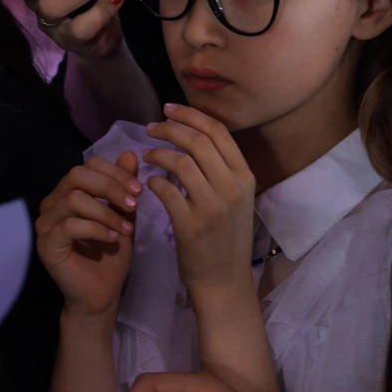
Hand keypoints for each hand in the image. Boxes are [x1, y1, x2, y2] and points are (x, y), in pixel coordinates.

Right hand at [35, 151, 142, 318]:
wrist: (102, 295)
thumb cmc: (110, 257)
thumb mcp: (124, 216)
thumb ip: (123, 188)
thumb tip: (130, 153)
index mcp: (67, 193)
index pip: (87, 166)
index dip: (115, 172)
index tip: (139, 191)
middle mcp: (52, 204)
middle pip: (77, 175)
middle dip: (110, 186)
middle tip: (134, 204)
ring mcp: (45, 224)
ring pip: (73, 198)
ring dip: (106, 211)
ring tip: (126, 228)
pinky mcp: (46, 244)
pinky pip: (69, 225)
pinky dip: (95, 229)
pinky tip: (112, 239)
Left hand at [142, 105, 256, 294]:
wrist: (224, 281)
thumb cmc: (226, 238)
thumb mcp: (236, 199)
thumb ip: (221, 169)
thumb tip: (193, 136)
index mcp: (245, 177)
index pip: (218, 131)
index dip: (191, 115)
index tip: (168, 109)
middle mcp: (233, 188)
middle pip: (197, 141)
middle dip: (169, 128)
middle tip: (150, 128)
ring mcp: (213, 207)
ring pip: (180, 162)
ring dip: (157, 153)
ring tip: (146, 155)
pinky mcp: (191, 226)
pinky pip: (166, 191)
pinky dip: (153, 181)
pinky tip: (148, 183)